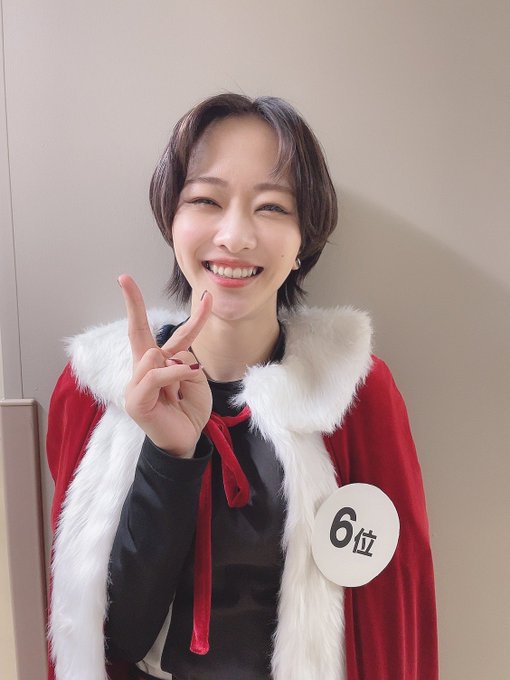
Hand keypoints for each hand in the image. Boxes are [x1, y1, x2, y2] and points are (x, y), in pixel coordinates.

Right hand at [119, 274, 212, 457]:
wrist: (186, 442)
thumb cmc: (189, 411)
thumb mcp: (196, 381)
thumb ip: (183, 362)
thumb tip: (166, 357)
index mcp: (159, 363)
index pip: (164, 333)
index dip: (167, 312)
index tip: (160, 287)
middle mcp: (144, 369)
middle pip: (137, 331)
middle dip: (132, 303)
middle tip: (123, 278)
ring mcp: (136, 384)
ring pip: (155, 356)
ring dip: (178, 371)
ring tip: (180, 394)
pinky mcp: (135, 400)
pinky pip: (156, 374)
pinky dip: (174, 374)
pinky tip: (184, 381)